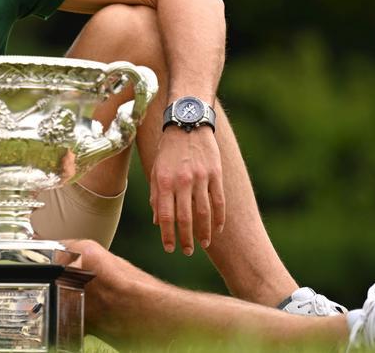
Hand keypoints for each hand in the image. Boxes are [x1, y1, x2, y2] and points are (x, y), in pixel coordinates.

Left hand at [148, 127, 224, 254]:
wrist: (187, 123)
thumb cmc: (168, 149)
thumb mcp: (156, 170)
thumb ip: (156, 196)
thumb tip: (158, 222)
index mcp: (164, 181)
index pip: (165, 215)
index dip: (167, 235)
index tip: (169, 248)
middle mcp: (181, 180)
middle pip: (184, 218)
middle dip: (186, 239)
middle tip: (187, 251)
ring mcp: (200, 177)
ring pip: (203, 212)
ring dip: (204, 232)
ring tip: (203, 244)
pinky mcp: (215, 173)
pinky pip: (219, 200)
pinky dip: (219, 217)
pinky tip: (218, 228)